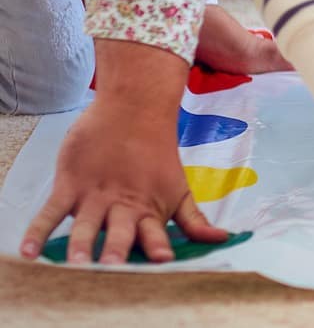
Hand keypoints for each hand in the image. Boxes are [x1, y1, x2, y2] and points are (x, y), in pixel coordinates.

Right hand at [21, 40, 226, 264]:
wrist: (134, 108)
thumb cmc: (157, 154)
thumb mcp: (179, 189)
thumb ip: (194, 220)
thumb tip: (222, 239)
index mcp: (149, 210)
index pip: (154, 233)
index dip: (157, 245)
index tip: (162, 259)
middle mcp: (122, 206)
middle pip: (119, 232)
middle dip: (116, 249)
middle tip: (112, 266)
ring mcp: (95, 196)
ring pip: (85, 225)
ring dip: (81, 243)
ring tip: (75, 262)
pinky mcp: (70, 185)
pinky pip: (51, 211)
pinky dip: (38, 231)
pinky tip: (29, 251)